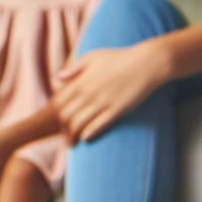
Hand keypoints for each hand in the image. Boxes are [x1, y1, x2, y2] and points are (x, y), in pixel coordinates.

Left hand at [52, 41, 171, 142]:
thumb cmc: (119, 58)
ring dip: (73, 136)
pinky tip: (86, 138)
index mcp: (80, 81)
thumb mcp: (93, 57)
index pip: (59, 103)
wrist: (146, 63)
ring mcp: (102, 102)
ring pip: (78, 124)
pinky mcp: (116, 110)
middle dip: (63, 130)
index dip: (55, 116)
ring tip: (72, 144)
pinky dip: (88, 134)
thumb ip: (73, 69)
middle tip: (66, 137)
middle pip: (65, 117)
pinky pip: (97, 126)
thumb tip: (57, 78)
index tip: (60, 123)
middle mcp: (88, 93)